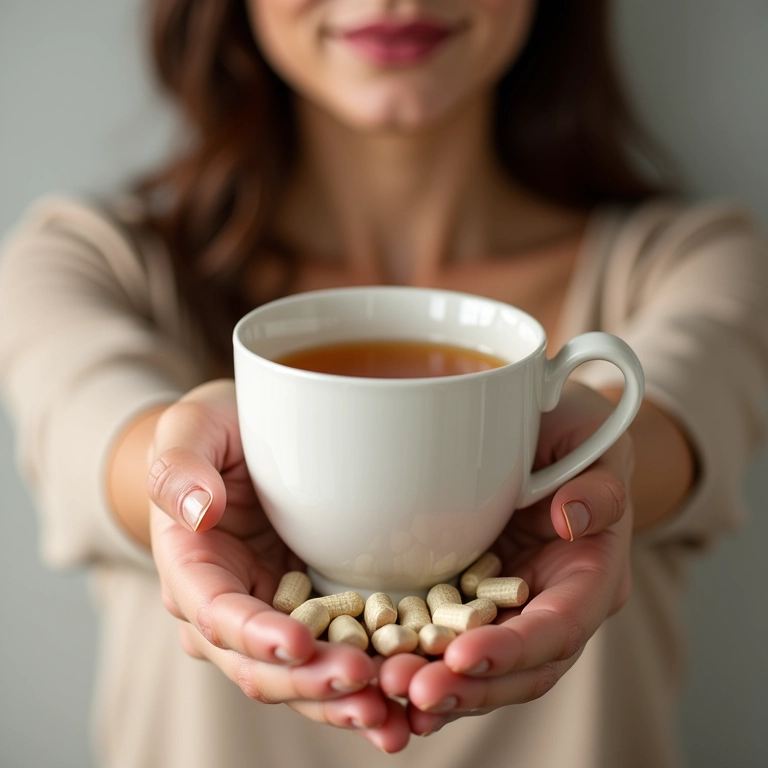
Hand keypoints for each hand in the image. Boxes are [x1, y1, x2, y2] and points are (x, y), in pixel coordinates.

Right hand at [148, 379, 410, 752]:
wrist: (245, 444)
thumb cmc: (214, 431)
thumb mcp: (191, 431)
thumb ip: (180, 468)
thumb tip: (196, 510)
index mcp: (191, 568)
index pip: (215, 612)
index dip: (253, 635)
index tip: (298, 644)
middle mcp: (228, 607)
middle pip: (260, 664)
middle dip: (308, 683)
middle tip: (364, 686)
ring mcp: (272, 616)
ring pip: (300, 677)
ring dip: (342, 703)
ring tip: (392, 718)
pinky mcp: (312, 614)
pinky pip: (335, 658)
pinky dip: (367, 687)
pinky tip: (404, 706)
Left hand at [378, 382, 633, 734]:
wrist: (546, 439)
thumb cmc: (576, 435)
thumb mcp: (595, 445)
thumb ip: (598, 485)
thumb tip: (573, 518)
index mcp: (590, 579)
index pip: (558, 629)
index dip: (513, 650)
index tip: (462, 656)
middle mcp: (551, 606)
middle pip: (517, 669)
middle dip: (467, 688)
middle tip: (411, 693)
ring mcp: (508, 610)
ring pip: (479, 669)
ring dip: (437, 686)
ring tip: (387, 690)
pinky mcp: (469, 600)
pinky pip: (447, 644)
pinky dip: (420, 665)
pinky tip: (380, 679)